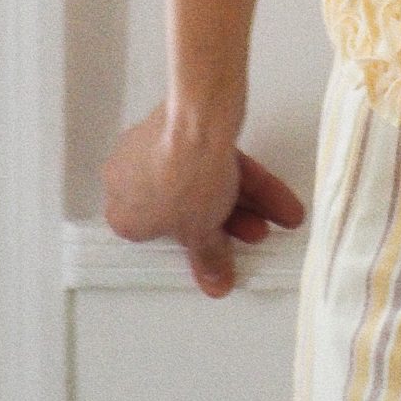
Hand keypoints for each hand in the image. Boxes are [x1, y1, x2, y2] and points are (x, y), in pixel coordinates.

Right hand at [101, 99, 306, 297]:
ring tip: (277, 214)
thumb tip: (214, 279)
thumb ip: (208, 257)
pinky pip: (214, 159)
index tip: (222, 247)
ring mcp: (156, 149)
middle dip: (229, 222)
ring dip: (244, 202)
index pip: (162, 236)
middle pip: (188, 207)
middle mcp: (131, 179)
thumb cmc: (180, 172)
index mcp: (123, 214)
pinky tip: (275, 193)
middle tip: (255, 231)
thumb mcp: (199, 230)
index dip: (198, 242)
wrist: (197, 121)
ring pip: (204, 182)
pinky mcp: (182, 127)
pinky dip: (244, 177)